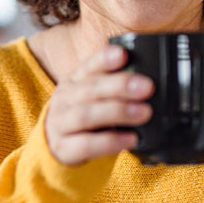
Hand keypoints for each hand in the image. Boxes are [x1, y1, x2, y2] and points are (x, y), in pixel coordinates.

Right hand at [45, 45, 153, 165]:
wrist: (56, 145)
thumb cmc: (85, 117)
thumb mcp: (94, 97)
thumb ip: (113, 87)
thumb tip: (146, 81)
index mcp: (73, 81)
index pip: (88, 66)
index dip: (104, 59)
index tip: (123, 54)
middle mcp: (64, 99)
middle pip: (90, 89)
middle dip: (119, 86)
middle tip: (147, 87)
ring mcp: (60, 124)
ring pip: (86, 115)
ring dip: (118, 112)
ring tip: (144, 112)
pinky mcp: (63, 148)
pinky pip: (86, 145)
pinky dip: (111, 141)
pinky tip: (131, 139)